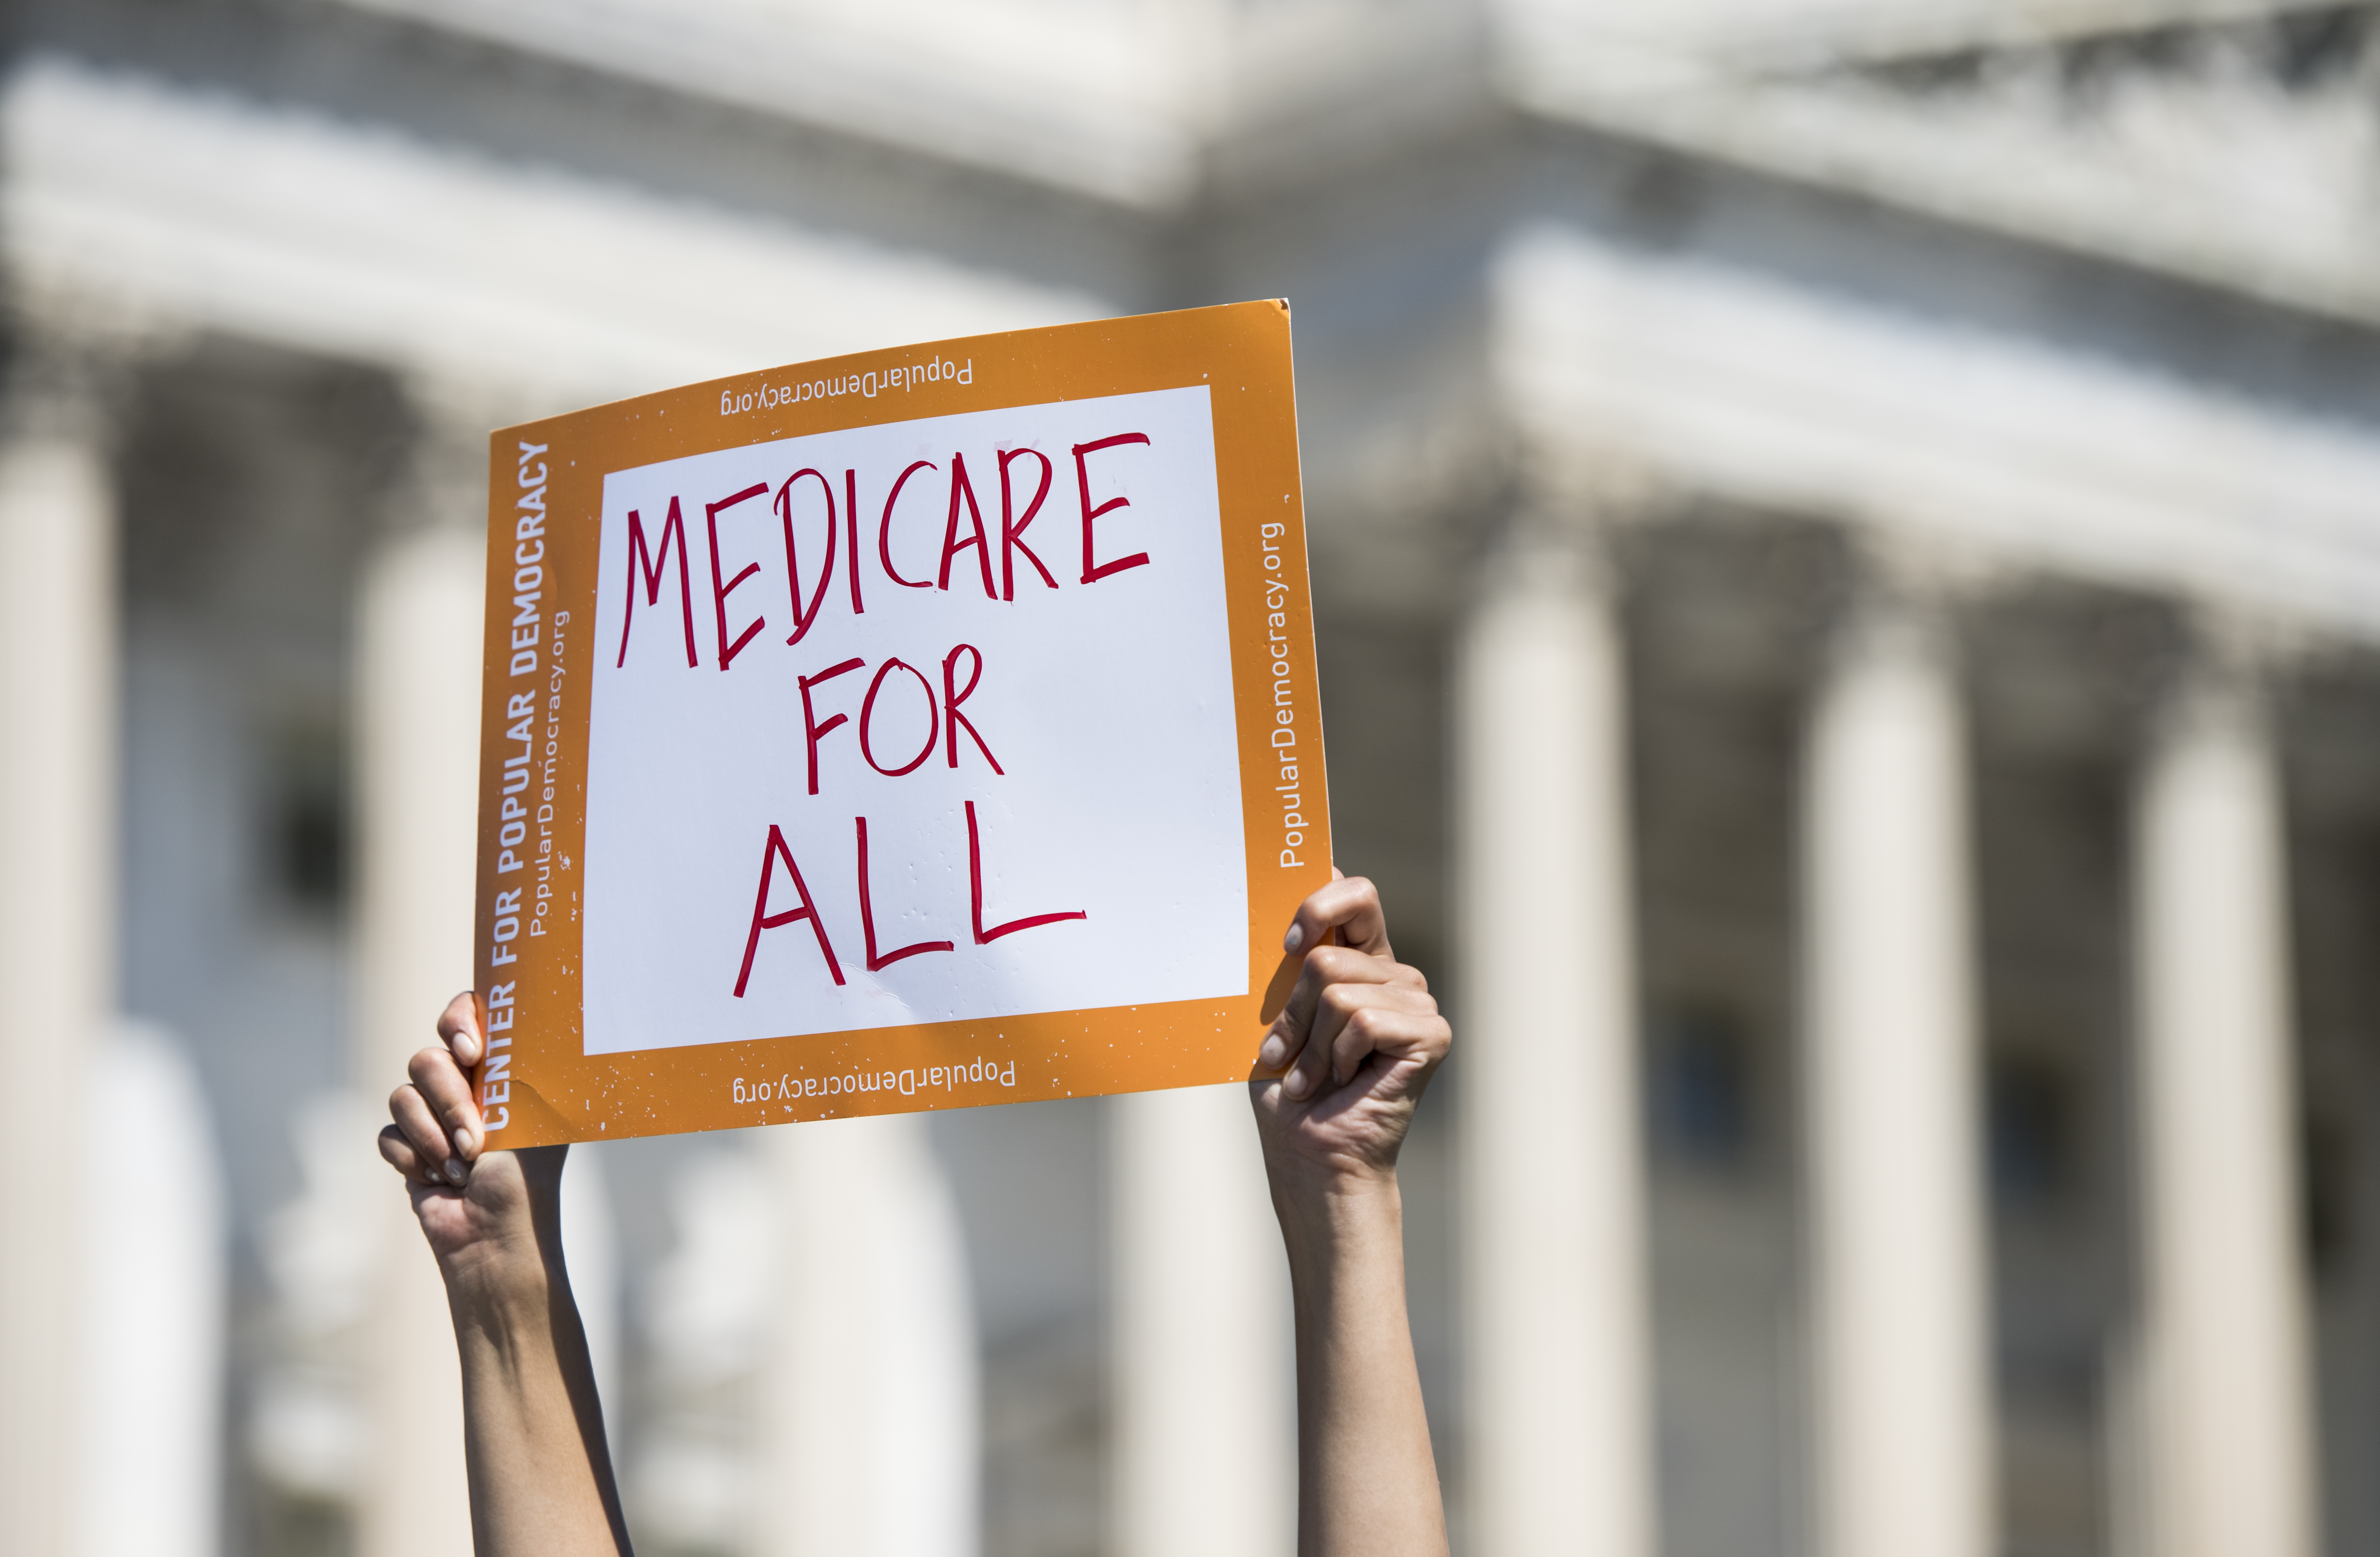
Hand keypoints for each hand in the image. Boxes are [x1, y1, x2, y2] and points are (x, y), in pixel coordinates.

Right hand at [377, 991, 558, 1287]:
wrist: (495, 1234)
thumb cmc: (525, 1175)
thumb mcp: (529, 1112)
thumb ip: (511, 1064)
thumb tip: (505, 1019)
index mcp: (500, 1070)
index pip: (467, 1016)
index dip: (458, 1021)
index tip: (470, 1051)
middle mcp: (465, 1087)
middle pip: (427, 1058)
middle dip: (449, 1100)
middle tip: (475, 1138)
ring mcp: (432, 1116)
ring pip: (402, 1095)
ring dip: (433, 1137)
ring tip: (462, 1168)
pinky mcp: (407, 1147)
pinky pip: (388, 1134)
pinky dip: (413, 1159)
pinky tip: (439, 1180)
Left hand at [1250, 874, 1450, 1200]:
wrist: (1311, 1155)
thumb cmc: (1291, 1092)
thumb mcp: (1276, 1018)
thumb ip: (1287, 968)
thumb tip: (1280, 926)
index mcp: (1363, 962)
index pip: (1355, 895)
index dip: (1319, 904)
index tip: (1286, 943)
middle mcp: (1395, 976)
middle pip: (1327, 953)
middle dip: (1293, 1009)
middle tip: (1288, 1052)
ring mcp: (1418, 1004)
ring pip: (1338, 991)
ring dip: (1312, 1044)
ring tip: (1315, 1076)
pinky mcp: (1430, 1033)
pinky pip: (1363, 1019)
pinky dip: (1337, 1056)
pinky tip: (1343, 1080)